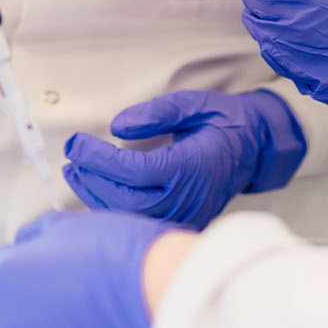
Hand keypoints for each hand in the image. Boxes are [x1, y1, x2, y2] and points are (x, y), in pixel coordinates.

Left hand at [61, 89, 306, 230]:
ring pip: (131, 218)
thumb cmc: (225, 122)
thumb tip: (117, 126)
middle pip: (128, 200)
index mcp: (194, 166)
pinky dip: (114, 209)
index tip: (75, 143)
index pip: (136, 171)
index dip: (100, 159)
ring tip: (77, 172)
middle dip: (93, 179)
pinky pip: (141, 223)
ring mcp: (187, 215)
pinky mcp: (182, 223)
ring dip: (98, 197)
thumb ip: (157, 112)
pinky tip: (97, 190)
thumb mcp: (195, 104)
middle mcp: (189, 197)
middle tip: (72, 158)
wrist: (255, 149)